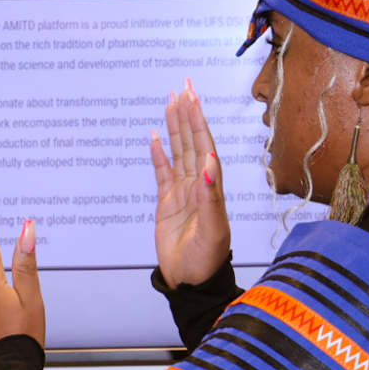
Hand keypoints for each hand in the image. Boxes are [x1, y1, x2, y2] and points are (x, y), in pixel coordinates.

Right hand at [151, 79, 231, 287]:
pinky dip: (159, 154)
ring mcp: (183, 192)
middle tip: (182, 88)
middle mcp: (199, 184)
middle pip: (192, 142)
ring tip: (170, 103)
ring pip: (178, 152)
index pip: (205, 145)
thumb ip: (210, 196)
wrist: (191, 281)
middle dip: (188, 114)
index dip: (199, 121)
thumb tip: (210, 163)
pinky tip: (156, 137)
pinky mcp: (167, 202)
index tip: (192, 99)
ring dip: (175, 128)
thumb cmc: (207, 259)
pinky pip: (163, 172)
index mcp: (212, 187)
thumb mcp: (212, 229)